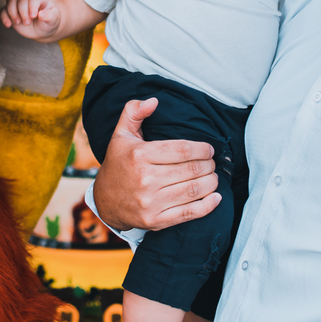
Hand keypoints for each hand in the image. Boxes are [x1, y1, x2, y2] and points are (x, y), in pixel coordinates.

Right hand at [0, 0, 61, 39]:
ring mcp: (19, 4)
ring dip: (12, 12)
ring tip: (17, 22)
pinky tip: (8, 25)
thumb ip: (50, 16)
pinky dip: (4, 17)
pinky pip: (3, 10)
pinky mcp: (12, 12)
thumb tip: (41, 14)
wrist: (43, 29)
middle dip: (22, 11)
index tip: (33, 16)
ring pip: (10, 1)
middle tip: (27, 23)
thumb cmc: (50, 22)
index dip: (32, 6)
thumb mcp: (53, 20)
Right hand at [94, 97, 220, 231]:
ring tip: (213, 177)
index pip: (181, 150)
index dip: (201, 149)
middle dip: (208, 165)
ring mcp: (150, 202)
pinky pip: (188, 214)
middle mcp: (145, 179)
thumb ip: (134, 112)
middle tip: (212, 163)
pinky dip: (207, 206)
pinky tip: (216, 197)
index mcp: (139, 155)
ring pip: (193, 190)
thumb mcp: (121, 135)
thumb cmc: (118, 164)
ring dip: (211, 183)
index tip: (209, 149)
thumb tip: (153, 100)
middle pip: (190, 170)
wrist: (105, 201)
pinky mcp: (155, 221)